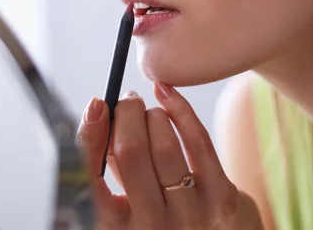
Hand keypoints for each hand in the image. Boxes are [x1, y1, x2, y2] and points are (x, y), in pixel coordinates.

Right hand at [76, 82, 262, 229]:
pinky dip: (181, 111)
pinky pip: (198, 143)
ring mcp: (188, 216)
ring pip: (165, 146)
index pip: (92, 177)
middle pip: (132, 152)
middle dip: (127, 113)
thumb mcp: (130, 196)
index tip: (97, 105)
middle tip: (128, 102)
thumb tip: (101, 111)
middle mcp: (150, 226)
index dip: (91, 134)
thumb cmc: (163, 210)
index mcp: (117, 227)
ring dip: (154, 114)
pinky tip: (169, 96)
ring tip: (150, 111)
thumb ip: (114, 163)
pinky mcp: (220, 200)